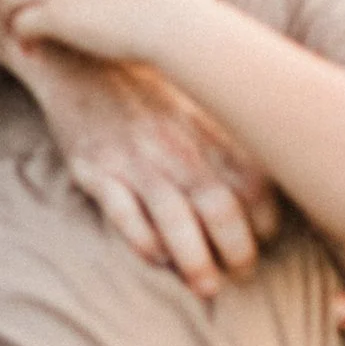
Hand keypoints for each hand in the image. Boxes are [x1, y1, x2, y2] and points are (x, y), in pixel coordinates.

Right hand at [19, 48, 280, 297]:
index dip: (266, 229)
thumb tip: (262, 201)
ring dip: (196, 265)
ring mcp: (137, 161)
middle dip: (238, 257)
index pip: (259, 194)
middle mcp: (180, 149)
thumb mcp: (199, 106)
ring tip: (204, 287)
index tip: (258, 242)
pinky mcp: (97, 170)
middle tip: (236, 273)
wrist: (79, 59)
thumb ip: (231, 147)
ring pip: (178, 224)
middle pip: (224, 215)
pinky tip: (156, 257)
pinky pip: (125, 218)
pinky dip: (145, 246)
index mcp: (211, 133)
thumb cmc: (149, 91)